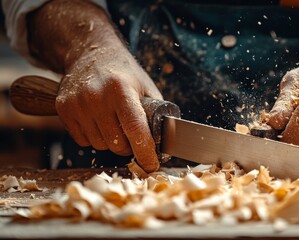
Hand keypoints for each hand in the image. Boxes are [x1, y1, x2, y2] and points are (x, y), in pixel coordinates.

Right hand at [55, 46, 162, 171]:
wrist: (90, 52)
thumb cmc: (123, 72)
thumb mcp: (145, 85)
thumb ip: (155, 112)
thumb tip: (166, 140)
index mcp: (121, 90)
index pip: (135, 130)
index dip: (145, 153)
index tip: (152, 165)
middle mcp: (96, 97)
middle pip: (117, 143)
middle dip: (129, 147)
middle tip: (134, 138)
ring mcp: (77, 104)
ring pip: (100, 145)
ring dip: (111, 143)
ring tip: (115, 125)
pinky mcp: (64, 109)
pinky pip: (83, 141)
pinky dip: (94, 138)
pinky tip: (99, 122)